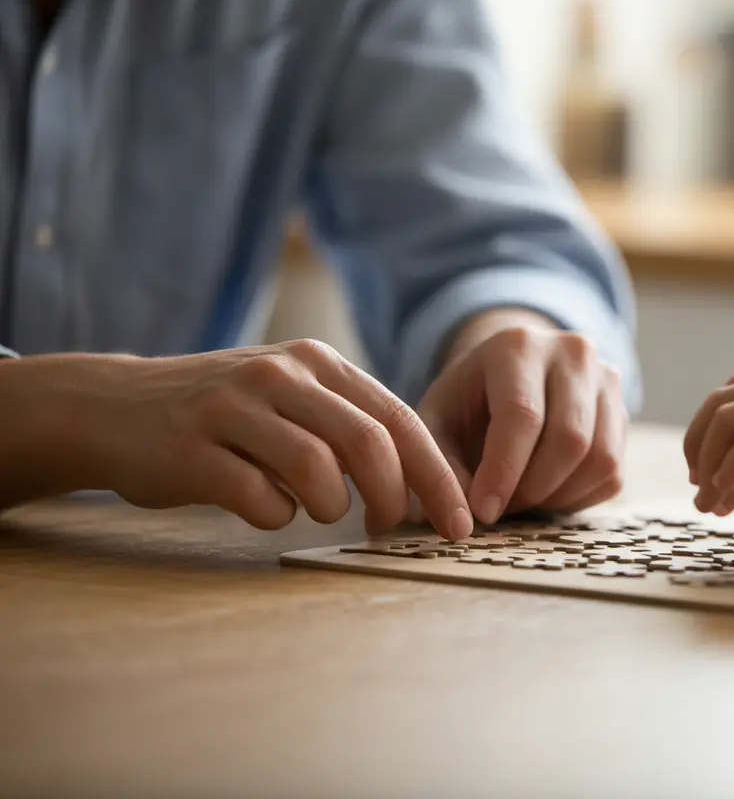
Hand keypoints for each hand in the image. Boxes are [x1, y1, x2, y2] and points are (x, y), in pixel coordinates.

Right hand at [1, 341, 472, 537]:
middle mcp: (280, 376)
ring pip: (318, 471)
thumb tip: (422, 484)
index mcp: (317, 363)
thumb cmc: (223, 414)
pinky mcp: (193, 450)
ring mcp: (234, 409)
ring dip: (331, 507)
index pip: (400, 420)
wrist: (114, 407)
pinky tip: (263, 507)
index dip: (437, 475)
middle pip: (370, 443)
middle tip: (391, 530)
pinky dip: (275, 515)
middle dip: (397, 498)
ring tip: (316, 510)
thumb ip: (349, 423)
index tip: (460, 521)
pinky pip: (259, 498)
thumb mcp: (290, 396)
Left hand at [416, 310, 626, 524]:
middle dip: (533, 488)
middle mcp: (572, 353)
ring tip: (521, 498)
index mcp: (517, 346)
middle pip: (570, 439)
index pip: (522, 414)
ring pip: (600, 459)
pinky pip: (612, 474)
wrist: (506, 378)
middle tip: (502, 507)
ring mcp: (606, 381)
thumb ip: (441, 468)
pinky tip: (546, 491)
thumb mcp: (436, 425)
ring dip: (558, 496)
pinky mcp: (623, 414)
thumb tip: (463, 521)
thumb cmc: (467, 403)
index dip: (504, 471)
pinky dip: (578, 497)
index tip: (483, 512)